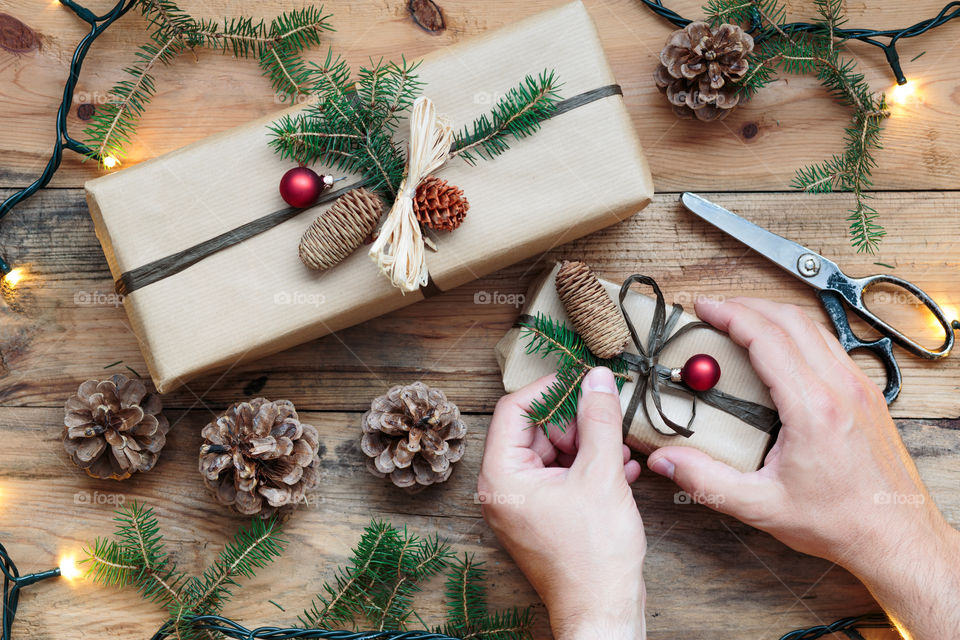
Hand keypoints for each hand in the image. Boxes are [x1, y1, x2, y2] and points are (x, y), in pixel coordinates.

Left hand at [478, 367, 645, 639]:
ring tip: (622, 444)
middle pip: (534, 431)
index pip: (514, 410)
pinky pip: (561, 476)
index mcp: (502, 476)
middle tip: (608, 411)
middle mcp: (504, 488)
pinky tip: (623, 466)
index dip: (549, 388)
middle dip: (575, 420)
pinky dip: (589, 467)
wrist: (603, 611)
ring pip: (553, 453)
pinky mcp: (542, 516)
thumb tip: (597, 379)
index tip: (581, 378)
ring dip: (589, 444)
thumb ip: (599, 420)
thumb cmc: (594, 555)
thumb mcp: (601, 474)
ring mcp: (522, 504)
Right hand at [646, 297, 959, 638]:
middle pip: (791, 320)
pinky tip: (779, 350)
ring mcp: (859, 387)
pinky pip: (829, 345)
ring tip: (742, 323)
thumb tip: (667, 460)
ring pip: (813, 327)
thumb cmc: (840, 521)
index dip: (731, 316)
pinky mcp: (868, 394)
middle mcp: (841, 388)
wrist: (895, 535)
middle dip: (748, 306)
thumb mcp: (762, 505)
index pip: (768, 339)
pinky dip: (797, 334)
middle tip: (716, 311)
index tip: (705, 309)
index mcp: (813, 409)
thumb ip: (707, 481)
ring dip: (774, 316)